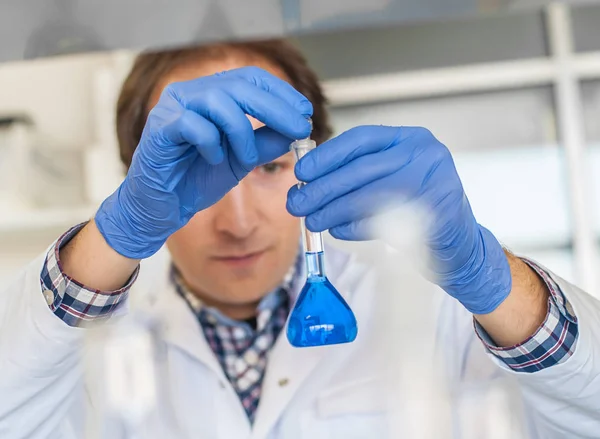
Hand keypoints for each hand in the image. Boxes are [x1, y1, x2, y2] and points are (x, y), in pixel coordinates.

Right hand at [96, 67, 311, 258]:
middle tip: (299, 128)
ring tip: (246, 157)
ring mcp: (171, 108)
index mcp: (209, 94)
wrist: (161, 208)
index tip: (305, 111)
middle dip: (275, 107)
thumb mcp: (242, 159)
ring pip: (218, 102)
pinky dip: (211, 143)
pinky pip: (192, 124)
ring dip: (242, 131)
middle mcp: (189, 93)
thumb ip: (266, 141)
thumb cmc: (196, 178)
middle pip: (239, 85)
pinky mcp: (158, 129)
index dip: (280, 91)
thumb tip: (299, 127)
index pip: (249, 78)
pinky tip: (214, 159)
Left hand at [286, 125, 511, 313]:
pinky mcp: (437, 215)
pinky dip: (353, 227)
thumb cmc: (418, 207)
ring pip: (368, 196)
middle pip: (361, 170)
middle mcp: (425, 154)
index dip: (327, 156)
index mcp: (410, 139)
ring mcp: (435, 183)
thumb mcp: (392, 177)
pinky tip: (337, 230)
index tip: (301, 172)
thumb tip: (309, 179)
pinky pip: (383, 221)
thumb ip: (359, 172)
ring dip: (333, 211)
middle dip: (322, 188)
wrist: (459, 243)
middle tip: (296, 202)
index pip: (361, 140)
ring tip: (312, 220)